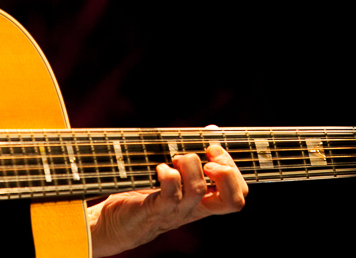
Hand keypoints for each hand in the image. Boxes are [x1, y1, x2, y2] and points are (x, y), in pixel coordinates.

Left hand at [89, 142, 247, 256]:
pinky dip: (167, 173)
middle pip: (234, 200)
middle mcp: (195, 208)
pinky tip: (158, 168)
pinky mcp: (154, 210)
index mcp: (204, 201)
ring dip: (189, 163)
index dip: (235, 170)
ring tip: (175, 158)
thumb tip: (213, 130)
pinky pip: (169, 193)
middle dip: (226, 170)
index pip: (240, 195)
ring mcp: (176, 211)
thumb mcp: (176, 175)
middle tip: (207, 157)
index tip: (214, 150)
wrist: (115, 225)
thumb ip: (196, 155)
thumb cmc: (147, 195)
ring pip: (197, 189)